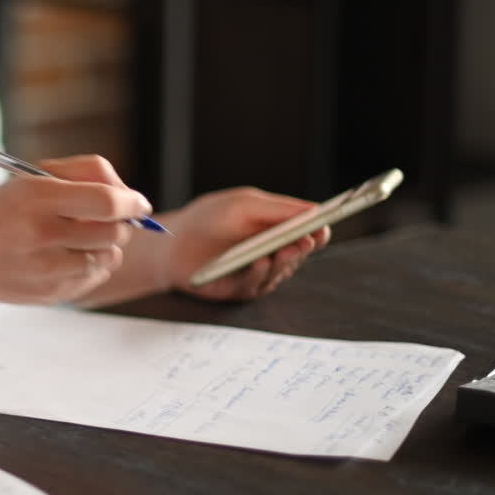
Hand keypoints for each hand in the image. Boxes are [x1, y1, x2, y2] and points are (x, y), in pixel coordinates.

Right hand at [0, 155, 151, 304]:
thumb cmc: (0, 213)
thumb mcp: (30, 179)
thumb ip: (81, 175)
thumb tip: (129, 197)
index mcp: (36, 198)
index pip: (106, 203)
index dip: (132, 203)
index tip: (139, 204)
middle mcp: (41, 234)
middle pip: (114, 232)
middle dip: (119, 223)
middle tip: (105, 219)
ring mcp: (45, 269)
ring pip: (109, 257)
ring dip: (106, 245)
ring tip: (81, 238)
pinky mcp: (50, 294)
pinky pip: (95, 278)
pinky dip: (92, 266)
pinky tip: (68, 257)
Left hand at [157, 187, 329, 299]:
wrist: (171, 242)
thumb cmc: (208, 218)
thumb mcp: (244, 205)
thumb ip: (278, 209)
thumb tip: (315, 212)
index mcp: (277, 229)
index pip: (307, 232)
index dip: (317, 231)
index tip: (324, 227)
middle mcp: (272, 252)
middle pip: (299, 253)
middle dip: (303, 247)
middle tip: (307, 240)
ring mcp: (258, 272)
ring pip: (281, 271)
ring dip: (284, 261)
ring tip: (285, 250)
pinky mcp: (241, 289)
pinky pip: (256, 284)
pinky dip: (259, 273)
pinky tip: (258, 262)